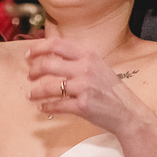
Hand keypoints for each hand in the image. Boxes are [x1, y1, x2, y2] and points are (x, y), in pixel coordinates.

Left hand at [25, 37, 151, 132]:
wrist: (127, 111)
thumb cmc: (110, 89)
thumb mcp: (97, 66)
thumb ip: (77, 60)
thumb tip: (50, 56)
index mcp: (88, 55)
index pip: (57, 44)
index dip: (38, 48)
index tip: (28, 55)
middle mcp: (85, 68)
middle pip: (48, 64)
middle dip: (34, 70)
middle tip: (29, 76)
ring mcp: (84, 87)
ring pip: (49, 87)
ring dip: (36, 92)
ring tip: (30, 95)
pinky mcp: (82, 105)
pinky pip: (57, 105)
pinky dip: (46, 107)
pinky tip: (42, 107)